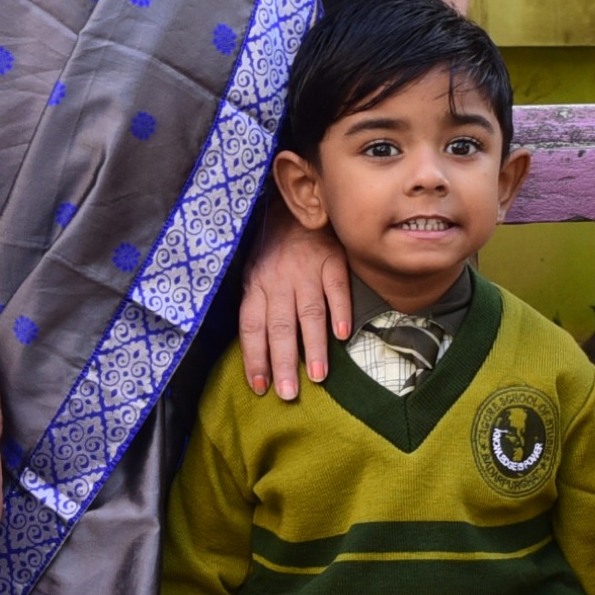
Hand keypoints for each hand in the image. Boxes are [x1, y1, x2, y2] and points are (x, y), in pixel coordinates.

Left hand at [237, 206, 348, 400]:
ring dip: (313, 345)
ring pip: (308, 312)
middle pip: (280, 326)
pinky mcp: (331, 259)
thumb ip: (259, 305)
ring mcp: (305, 270)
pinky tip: (342, 334)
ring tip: (318, 375)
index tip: (260, 386)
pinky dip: (340, 311)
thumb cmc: (274, 246)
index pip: (252, 327)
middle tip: (288, 393)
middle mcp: (278, 280)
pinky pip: (336, 287)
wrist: (297, 201)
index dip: (254, 357)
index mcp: (255, 285)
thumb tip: (262, 350)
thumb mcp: (255, 271)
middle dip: (283, 362)